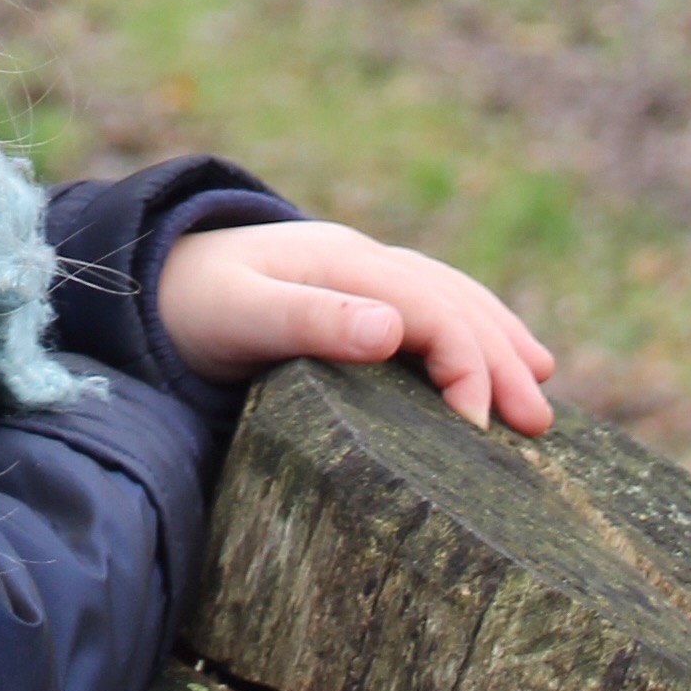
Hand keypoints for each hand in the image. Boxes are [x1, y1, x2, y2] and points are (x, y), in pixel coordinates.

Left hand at [158, 220, 555, 434]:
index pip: (430, 309)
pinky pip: (429, 304)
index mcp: (342, 262)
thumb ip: (309, 321)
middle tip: (538, 427)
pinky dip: (470, 327)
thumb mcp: (241, 314)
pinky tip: (492, 353)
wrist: (149, 277)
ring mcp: (360, 273)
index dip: (464, 363)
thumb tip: (393, 329)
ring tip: (541, 386)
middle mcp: (361, 260)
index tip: (477, 429)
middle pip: (452, 303)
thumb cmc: (192, 305)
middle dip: (501, 359)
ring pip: (450, 297)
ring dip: (498, 338)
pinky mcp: (352, 294)